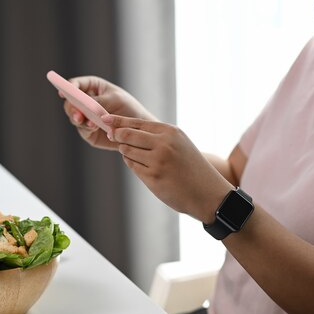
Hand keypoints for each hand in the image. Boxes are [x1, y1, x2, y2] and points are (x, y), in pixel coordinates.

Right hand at [58, 76, 156, 149]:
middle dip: (71, 107)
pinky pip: (83, 129)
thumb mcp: (115, 100)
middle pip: (70, 102)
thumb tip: (81, 104)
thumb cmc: (128, 107)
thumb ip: (97, 101)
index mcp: (91, 88)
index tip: (64, 91)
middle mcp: (85, 102)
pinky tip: (93, 126)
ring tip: (86, 120)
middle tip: (76, 112)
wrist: (137, 129)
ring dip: (78, 118)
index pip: (76, 84)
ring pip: (74, 117)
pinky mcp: (88, 132)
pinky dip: (86, 127)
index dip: (68, 87)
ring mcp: (85, 117)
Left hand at [102, 114, 231, 221]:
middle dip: (117, 135)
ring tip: (141, 156)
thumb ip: (156, 136)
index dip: (118, 121)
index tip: (105, 119)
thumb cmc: (192, 168)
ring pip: (127, 151)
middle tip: (111, 136)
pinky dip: (133, 165)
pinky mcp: (152, 178)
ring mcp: (157, 161)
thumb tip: (124, 131)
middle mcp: (163, 144)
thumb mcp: (179, 144)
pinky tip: (146, 169)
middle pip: (127, 135)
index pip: (137, 122)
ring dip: (127, 152)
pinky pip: (133, 166)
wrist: (208, 193)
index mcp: (170, 132)